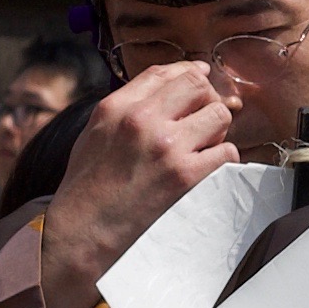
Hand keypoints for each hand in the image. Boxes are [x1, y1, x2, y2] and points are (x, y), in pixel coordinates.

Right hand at [0, 62, 241, 303]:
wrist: (82, 235)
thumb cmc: (88, 189)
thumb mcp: (95, 134)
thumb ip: (128, 107)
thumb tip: (169, 86)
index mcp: (116, 107)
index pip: (165, 72)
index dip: (190, 74)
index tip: (200, 84)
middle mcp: (141, 119)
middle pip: (198, 85)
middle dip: (206, 101)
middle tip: (201, 123)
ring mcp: (166, 146)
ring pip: (219, 116)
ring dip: (216, 132)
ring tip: (201, 149)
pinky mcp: (185, 176)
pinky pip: (226, 153)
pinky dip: (221, 161)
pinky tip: (205, 172)